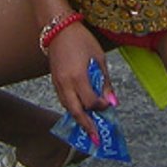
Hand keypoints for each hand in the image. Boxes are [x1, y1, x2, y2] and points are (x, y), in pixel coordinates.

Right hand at [45, 21, 112, 145]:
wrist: (58, 28)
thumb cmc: (82, 40)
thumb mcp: (99, 58)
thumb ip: (105, 81)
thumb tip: (112, 101)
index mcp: (78, 76)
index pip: (91, 102)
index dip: (101, 107)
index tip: (108, 106)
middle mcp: (66, 83)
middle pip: (76, 112)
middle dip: (86, 126)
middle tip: (96, 138)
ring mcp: (58, 83)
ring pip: (67, 108)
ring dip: (78, 119)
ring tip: (89, 129)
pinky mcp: (54, 81)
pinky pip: (63, 100)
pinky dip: (72, 108)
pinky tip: (80, 111)